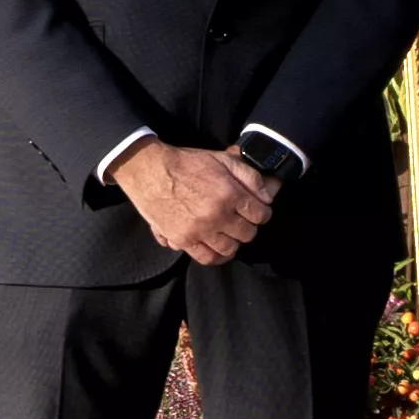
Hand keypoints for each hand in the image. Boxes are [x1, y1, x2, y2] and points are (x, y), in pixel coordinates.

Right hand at [113, 139, 274, 266]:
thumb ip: (251, 178)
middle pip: (247, 234)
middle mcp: (217, 215)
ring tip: (229, 233)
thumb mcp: (224, 160)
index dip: (262, 213)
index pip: (261, 215)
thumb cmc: (188, 163)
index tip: (257, 211)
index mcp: (230, 194)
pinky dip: (216, 256)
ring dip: (233, 242)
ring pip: (230, 249)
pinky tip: (218, 249)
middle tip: (242, 221)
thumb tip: (268, 198)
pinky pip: (206, 258)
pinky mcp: (182, 240)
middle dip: (249, 227)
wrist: (150, 171)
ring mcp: (199, 230)